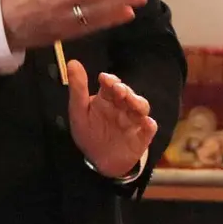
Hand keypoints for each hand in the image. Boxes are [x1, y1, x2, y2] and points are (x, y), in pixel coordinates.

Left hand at [67, 60, 156, 177]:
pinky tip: (147, 123)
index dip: (110, 80)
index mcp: (107, 98)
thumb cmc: (89, 133)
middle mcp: (122, 106)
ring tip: (131, 102)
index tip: (104, 79)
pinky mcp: (142, 136)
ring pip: (141, 107)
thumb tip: (73, 62)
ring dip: (138, 103)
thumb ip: (77, 89)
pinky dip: (149, 125)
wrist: (99, 161)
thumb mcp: (79, 112)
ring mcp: (133, 120)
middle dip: (125, 90)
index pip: (111, 84)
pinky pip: (149, 129)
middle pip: (128, 94)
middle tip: (119, 90)